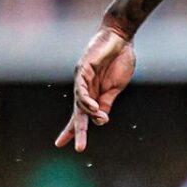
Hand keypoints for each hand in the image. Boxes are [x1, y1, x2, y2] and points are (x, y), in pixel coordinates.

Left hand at [55, 25, 135, 152]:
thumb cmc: (120, 60)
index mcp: (93, 93)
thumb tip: (100, 120)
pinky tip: (92, 107)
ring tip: (93, 122)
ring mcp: (82, 79)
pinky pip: (81, 88)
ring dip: (86, 115)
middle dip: (76, 131)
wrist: (122, 38)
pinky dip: (86, 99)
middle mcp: (84, 88)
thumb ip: (107, 103)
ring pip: (79, 103)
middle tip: (78, 148)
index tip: (65, 145)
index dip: (74, 130)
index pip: (81, 115)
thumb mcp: (115, 87)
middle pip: (78, 113)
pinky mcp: (83, 69)